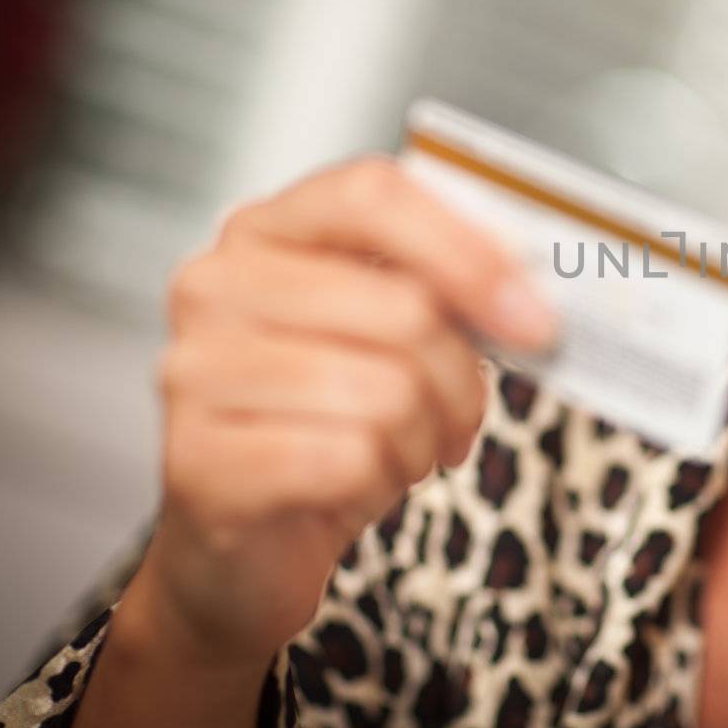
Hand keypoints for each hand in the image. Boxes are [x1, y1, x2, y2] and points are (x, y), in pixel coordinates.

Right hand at [129, 154, 558, 669]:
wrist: (244, 534)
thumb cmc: (326, 418)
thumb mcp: (388, 336)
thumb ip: (445, 291)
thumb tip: (529, 296)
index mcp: (267, 230)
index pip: (372, 193)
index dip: (469, 250)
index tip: (532, 312)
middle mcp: (217, 285)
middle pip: (404, 308)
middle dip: (462, 378)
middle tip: (460, 413)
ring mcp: (195, 370)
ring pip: (388, 392)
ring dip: (424, 436)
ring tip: (401, 449)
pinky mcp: (199, 459)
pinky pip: (351, 458)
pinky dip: (381, 481)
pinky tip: (355, 483)